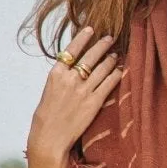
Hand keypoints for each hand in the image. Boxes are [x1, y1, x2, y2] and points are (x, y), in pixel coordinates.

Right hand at [25, 26, 122, 167]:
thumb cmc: (46, 117)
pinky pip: (108, 84)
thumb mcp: (49, 91)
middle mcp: (70, 79)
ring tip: (116, 54)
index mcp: (56, 74)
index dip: (83, 38)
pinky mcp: (94, 103)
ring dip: (111, 59)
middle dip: (102, 45)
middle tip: (110, 38)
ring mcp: (83, 91)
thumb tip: (72, 67)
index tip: (91, 29)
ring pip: (102, 68)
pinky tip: (120, 70)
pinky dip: (116, 75)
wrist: (49, 138)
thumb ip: (61, 77)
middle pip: (90, 56)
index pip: (72, 50)